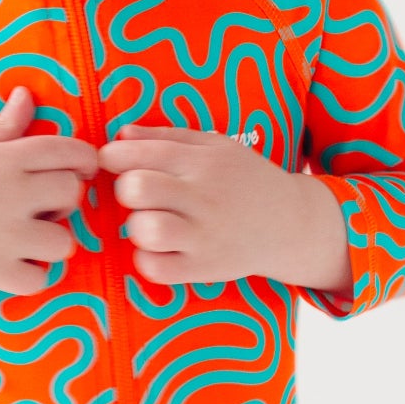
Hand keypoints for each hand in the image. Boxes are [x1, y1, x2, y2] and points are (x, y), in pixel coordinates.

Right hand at [0, 85, 97, 295]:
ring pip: (64, 241)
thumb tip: (27, 94)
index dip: (83, 161)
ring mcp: (7, 236)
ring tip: (24, 240)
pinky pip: (41, 278)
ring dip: (49, 242)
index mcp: (6, 159)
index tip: (78, 170)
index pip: (72, 152)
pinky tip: (12, 266)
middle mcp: (13, 194)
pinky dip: (30, 276)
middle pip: (73, 193)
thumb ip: (5, 127)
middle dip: (62, 200)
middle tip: (37, 207)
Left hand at [94, 120, 317, 287]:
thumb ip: (165, 137)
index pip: (137, 152)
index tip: (115, 162)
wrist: (291, 223)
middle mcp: (204, 196)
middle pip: (137, 188)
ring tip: (151, 223)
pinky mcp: (205, 268)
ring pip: (146, 230)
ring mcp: (205, 236)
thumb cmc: (244, 180)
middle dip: (125, 189)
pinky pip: (156, 269)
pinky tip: (160, 250)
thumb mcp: (214, 147)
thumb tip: (120, 134)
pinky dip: (148, 260)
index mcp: (202, 160)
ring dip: (137, 226)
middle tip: (139, 196)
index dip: (113, 157)